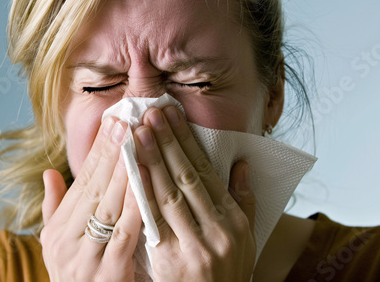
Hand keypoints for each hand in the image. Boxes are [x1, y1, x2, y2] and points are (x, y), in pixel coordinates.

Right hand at [40, 117, 141, 280]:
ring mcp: (85, 259)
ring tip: (136, 143)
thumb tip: (49, 172)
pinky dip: (135, 208)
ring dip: (123, 173)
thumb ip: (56, 207)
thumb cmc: (77, 273)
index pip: (80, 181)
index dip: (97, 151)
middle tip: (125, 122)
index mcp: (56, 230)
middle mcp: (65, 242)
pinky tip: (146, 184)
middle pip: (93, 188)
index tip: (112, 122)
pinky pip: (124, 236)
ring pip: (107, 208)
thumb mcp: (59, 243)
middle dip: (110, 153)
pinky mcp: (107, 275)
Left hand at [133, 106, 256, 280]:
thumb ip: (245, 200)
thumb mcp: (247, 237)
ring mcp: (195, 247)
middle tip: (150, 114)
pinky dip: (142, 195)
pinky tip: (132, 172)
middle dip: (166, 143)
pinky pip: (154, 222)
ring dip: (152, 161)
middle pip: (186, 178)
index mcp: (234, 220)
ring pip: (169, 196)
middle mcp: (217, 231)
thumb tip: (242, 164)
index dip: (186, 141)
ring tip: (137, 133)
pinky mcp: (172, 263)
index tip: (171, 115)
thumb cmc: (229, 272)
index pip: (206, 171)